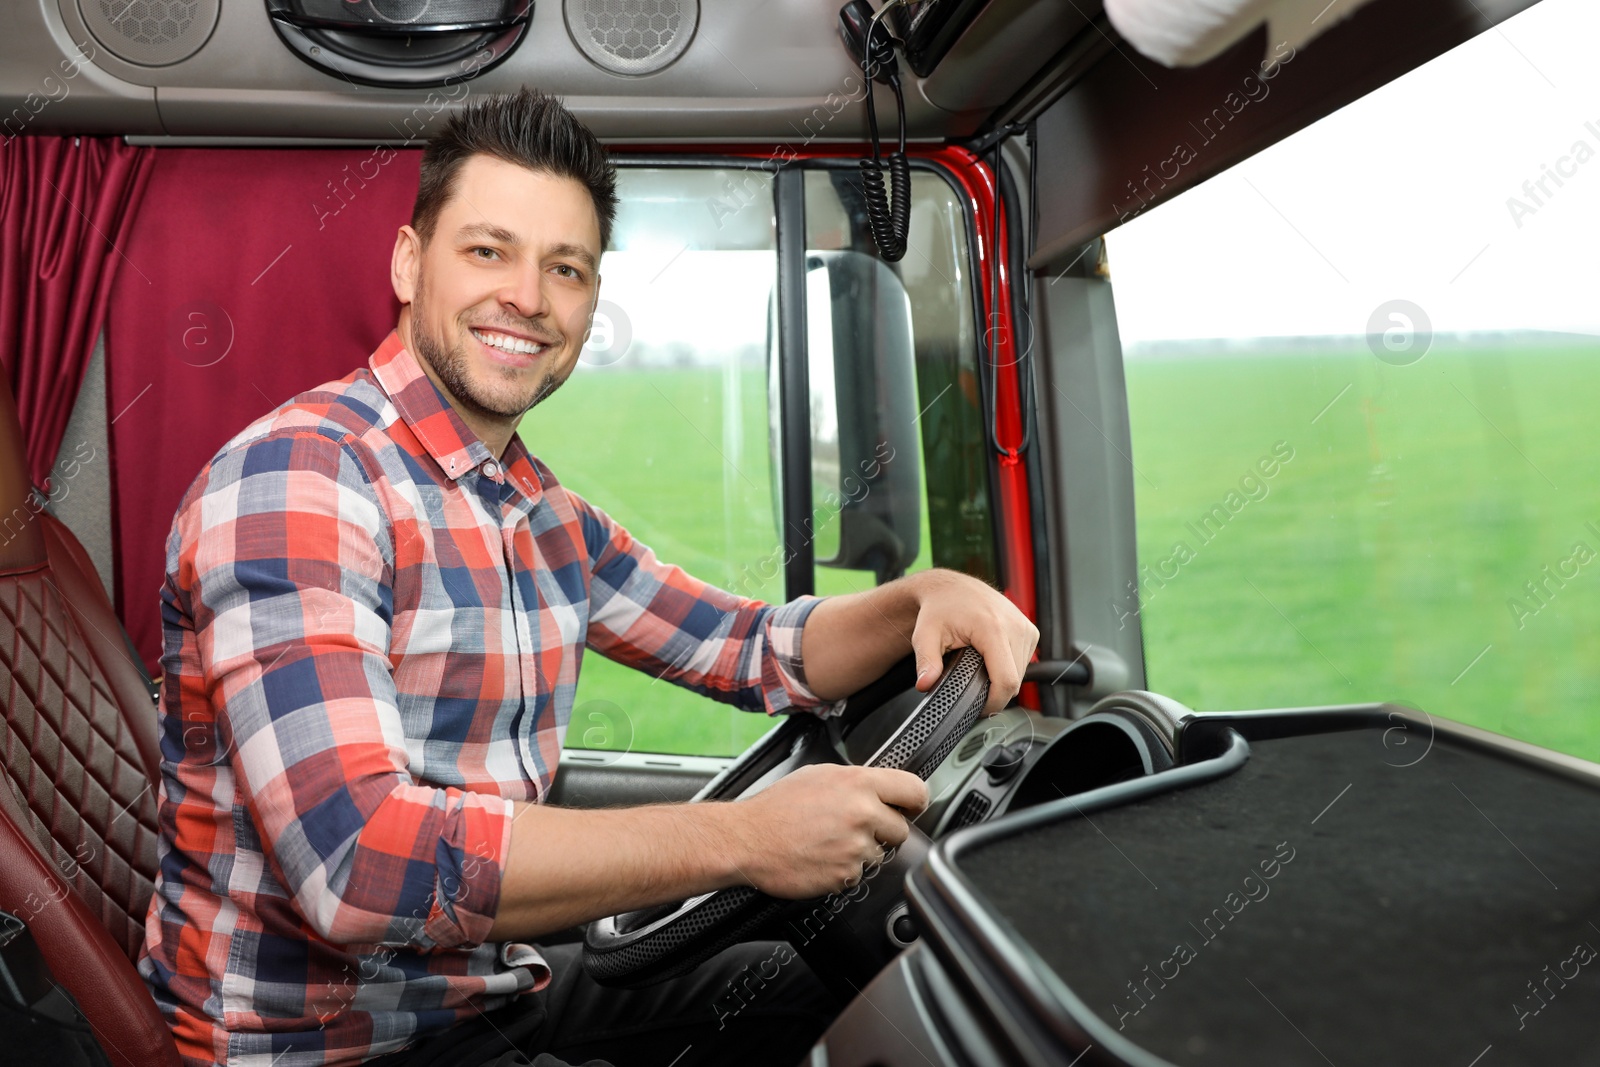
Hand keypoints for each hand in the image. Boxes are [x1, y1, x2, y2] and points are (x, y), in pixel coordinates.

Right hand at [730, 764, 928, 897]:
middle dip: (883, 831)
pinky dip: (844, 870)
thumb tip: (880, 788)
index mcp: (858, 783)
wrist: (747, 839)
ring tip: (830, 842)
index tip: (910, 807)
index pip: (914, 790)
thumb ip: (855, 782)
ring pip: (879, 854)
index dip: (915, 802)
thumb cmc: (776, 808)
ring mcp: (855, 847)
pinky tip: (822, 858)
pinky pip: (858, 874)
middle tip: (856, 828)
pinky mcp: (845, 875)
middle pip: (901, 830)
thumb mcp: (819, 775)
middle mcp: (862, 813)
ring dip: (861, 852)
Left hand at [908, 569, 1039, 714]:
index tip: (977, 708)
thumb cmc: (938, 609)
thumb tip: (925, 684)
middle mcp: (1015, 626)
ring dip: (1002, 679)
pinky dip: (1008, 667)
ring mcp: (1026, 627)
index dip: (993, 702)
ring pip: (1021, 674)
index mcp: (993, 628)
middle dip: (994, 692)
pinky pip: (1024, 662)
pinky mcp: (1030, 630)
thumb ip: (926, 661)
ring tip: (978, 669)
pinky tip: (990, 659)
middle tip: (970, 687)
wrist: (951, 587)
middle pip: (1014, 681)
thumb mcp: (924, 635)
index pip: (1007, 681)